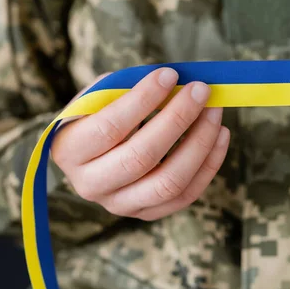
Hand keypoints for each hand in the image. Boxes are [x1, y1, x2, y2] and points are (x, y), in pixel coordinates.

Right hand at [51, 67, 229, 220]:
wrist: (87, 156)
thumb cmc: (94, 117)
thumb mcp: (95, 98)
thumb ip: (123, 88)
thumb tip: (170, 80)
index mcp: (68, 151)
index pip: (108, 128)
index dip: (142, 100)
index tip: (169, 75)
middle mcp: (89, 184)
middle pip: (140, 158)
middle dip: (176, 120)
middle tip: (200, 90)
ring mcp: (118, 204)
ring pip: (167, 183)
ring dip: (198, 144)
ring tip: (214, 112)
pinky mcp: (144, 213)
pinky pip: (184, 197)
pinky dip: (209, 166)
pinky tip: (221, 136)